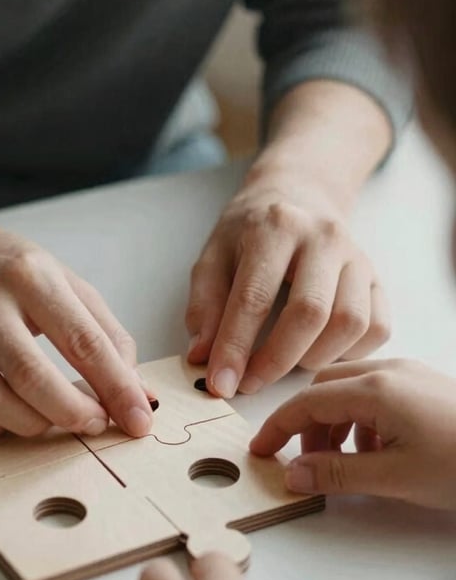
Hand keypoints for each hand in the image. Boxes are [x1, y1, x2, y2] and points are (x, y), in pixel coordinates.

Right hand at [0, 202, 153, 439]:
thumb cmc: (12, 270)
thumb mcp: (67, 283)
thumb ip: (107, 336)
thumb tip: (138, 394)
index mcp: (29, 276)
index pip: (82, 341)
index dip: (116, 387)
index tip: (138, 418)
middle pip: (31, 377)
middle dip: (73, 413)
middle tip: (96, 423)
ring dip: (33, 425)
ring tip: (55, 418)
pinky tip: (11, 418)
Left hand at [186, 174, 389, 398]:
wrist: (299, 195)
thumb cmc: (250, 232)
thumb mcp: (213, 256)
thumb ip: (204, 306)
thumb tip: (202, 358)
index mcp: (275, 227)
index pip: (254, 297)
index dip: (235, 347)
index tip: (219, 384)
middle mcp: (323, 238)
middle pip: (309, 313)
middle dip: (275, 360)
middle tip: (249, 384)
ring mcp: (357, 257)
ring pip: (350, 323)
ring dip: (314, 358)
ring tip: (284, 365)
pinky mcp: (377, 278)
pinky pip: (377, 328)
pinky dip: (349, 353)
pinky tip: (318, 353)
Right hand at [250, 359, 455, 508]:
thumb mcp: (396, 477)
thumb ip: (338, 474)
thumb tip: (294, 474)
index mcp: (375, 389)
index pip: (305, 403)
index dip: (277, 428)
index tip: (259, 451)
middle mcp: (388, 372)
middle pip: (324, 389)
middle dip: (308, 426)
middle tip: (308, 463)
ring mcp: (409, 376)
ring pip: (349, 390)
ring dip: (335, 425)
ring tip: (347, 464)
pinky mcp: (425, 386)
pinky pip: (375, 394)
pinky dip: (362, 421)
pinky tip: (378, 453)